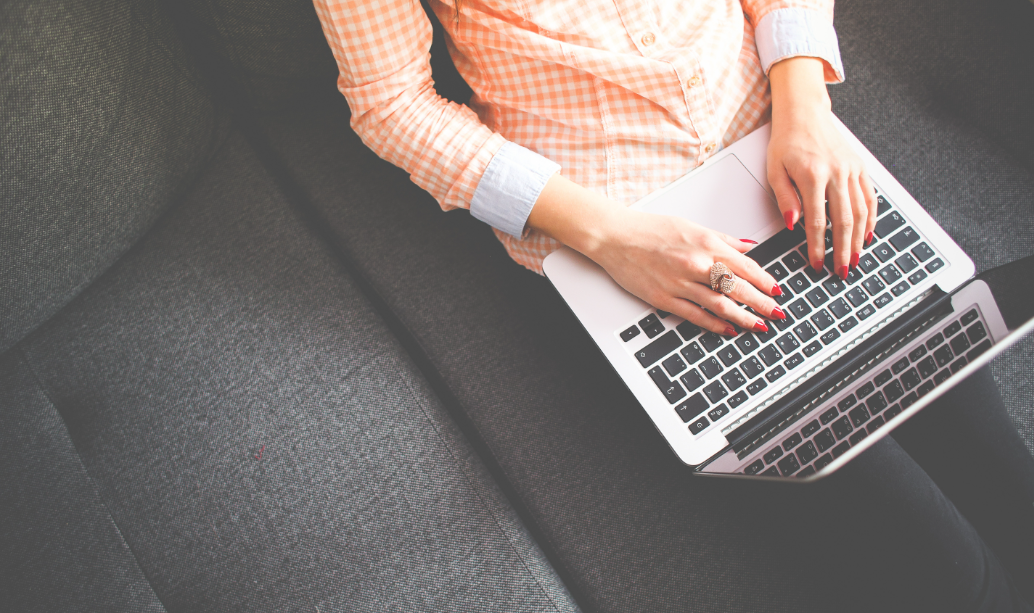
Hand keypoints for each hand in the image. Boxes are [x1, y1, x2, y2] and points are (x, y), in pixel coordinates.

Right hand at [584, 207, 784, 335]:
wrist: (616, 237)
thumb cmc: (650, 229)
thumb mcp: (692, 226)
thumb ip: (723, 239)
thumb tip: (748, 247)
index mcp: (706, 244)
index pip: (746, 266)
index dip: (765, 281)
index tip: (777, 291)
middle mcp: (696, 264)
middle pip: (738, 288)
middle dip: (762, 304)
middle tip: (777, 314)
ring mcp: (680, 283)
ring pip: (721, 305)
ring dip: (743, 318)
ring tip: (759, 326)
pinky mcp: (664, 298)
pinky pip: (696, 315)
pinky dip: (715, 324)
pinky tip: (728, 329)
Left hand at [768, 58, 876, 279]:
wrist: (804, 113)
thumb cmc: (786, 141)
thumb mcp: (774, 170)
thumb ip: (785, 198)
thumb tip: (793, 225)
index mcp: (813, 176)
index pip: (817, 221)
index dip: (817, 246)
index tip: (816, 263)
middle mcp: (837, 173)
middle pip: (844, 221)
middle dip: (843, 250)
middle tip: (842, 271)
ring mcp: (852, 170)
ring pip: (861, 211)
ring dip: (859, 239)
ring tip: (855, 259)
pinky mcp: (860, 167)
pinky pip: (870, 197)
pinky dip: (871, 218)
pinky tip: (867, 235)